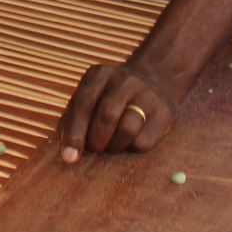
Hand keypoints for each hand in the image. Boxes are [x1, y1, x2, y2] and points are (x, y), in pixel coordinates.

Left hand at [59, 60, 175, 161]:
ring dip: (114, 146)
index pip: (84, 103)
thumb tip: (67, 151)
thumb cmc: (110, 96)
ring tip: (110, 145)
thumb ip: (73, 119)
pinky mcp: (165, 112)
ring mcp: (147, 95)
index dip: (75, 132)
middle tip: (93, 149)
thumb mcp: (90, 96)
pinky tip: (129, 142)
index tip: (69, 156)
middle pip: (107, 116)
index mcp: (100, 75)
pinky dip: (131, 149)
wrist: (153, 80)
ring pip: (127, 130)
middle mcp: (125, 80)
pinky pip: (144, 142)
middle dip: (95, 141)